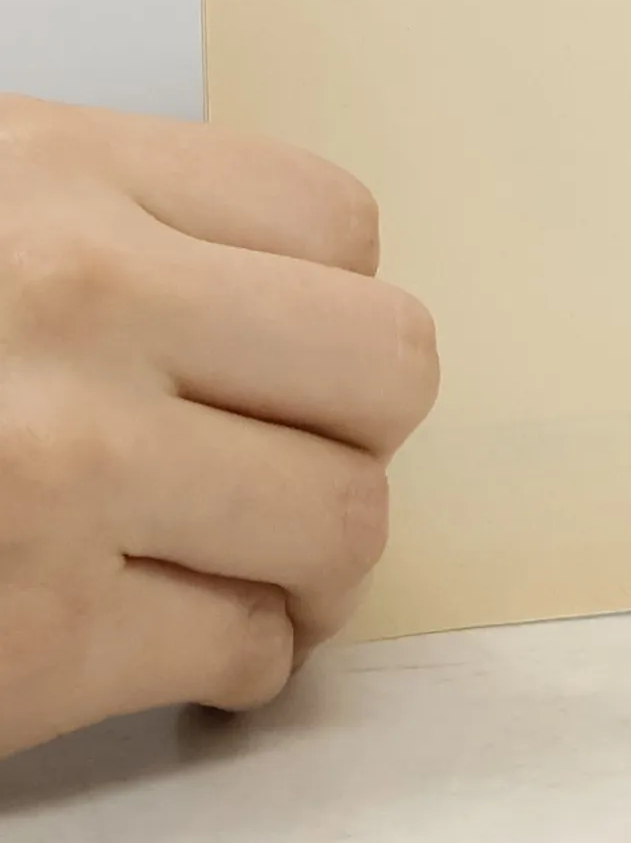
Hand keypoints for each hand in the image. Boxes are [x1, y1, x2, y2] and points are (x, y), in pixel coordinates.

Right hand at [0, 97, 436, 758]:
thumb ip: (98, 216)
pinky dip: (238, 658)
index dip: (330, 297)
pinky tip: (190, 638)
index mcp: (62, 183)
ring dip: (319, 555)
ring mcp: (69, 477)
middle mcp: (85, 311)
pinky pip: (241, 648)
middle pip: (384, 364)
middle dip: (359, 423)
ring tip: (266, 557)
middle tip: (305, 449)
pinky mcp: (34, 641)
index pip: (333, 222)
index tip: (297, 347)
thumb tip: (249, 282)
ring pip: (343, 518)